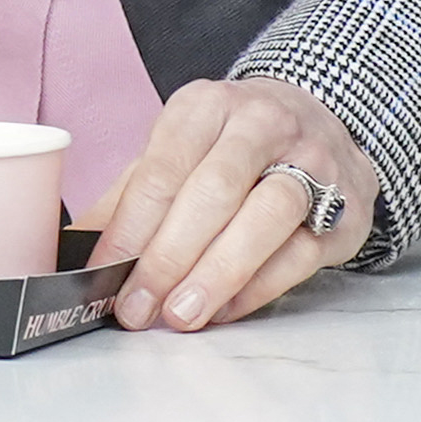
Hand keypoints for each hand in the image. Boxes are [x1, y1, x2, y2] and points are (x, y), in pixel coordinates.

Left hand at [93, 75, 377, 332]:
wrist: (323, 122)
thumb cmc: (233, 145)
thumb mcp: (178, 151)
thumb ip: (130, 197)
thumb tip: (75, 249)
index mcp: (206, 106)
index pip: (161, 169)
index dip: (130, 227)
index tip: (104, 273)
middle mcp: (262, 125)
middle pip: (212, 193)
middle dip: (169, 257)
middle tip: (137, 307)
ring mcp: (312, 162)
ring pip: (265, 218)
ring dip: (217, 274)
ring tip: (181, 315)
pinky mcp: (345, 207)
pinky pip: (299, 253)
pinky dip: (257, 287)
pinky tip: (224, 309)